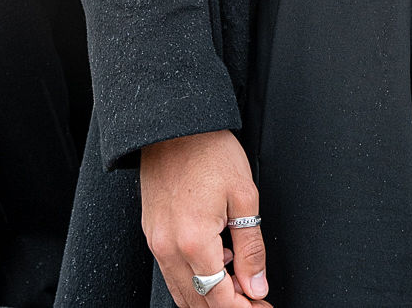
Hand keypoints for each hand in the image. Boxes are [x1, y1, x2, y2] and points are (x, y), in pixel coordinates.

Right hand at [140, 131, 267, 306]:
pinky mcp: (150, 231)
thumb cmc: (208, 149)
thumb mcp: (244, 196)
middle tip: (252, 297)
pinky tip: (214, 262)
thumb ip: (251, 248)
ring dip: (209, 296)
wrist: (174, 121)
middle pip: (198, 302)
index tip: (262, 306)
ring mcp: (155, 240)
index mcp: (193, 241)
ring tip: (237, 279)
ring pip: (181, 291)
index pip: (219, 299)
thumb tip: (257, 286)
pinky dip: (193, 278)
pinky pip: (170, 271)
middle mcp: (168, 247)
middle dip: (228, 306)